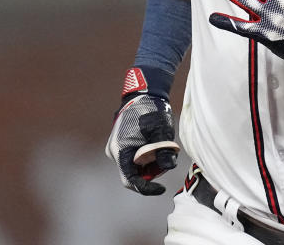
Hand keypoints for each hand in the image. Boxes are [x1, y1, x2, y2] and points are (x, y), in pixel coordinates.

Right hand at [105, 68, 179, 195]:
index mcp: (121, 150)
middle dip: (151, 172)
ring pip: (134, 166)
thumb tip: (168, 167)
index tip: (161, 189)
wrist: (143, 93)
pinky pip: (133, 158)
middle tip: (167, 159)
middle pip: (133, 173)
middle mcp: (115, 151)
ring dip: (150, 163)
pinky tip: (155, 144)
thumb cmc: (151, 110)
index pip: (130, 180)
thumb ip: (163, 151)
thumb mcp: (161, 131)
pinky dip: (146, 156)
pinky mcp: (120, 144)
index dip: (146, 188)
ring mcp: (116, 147)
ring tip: (162, 146)